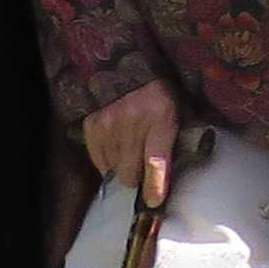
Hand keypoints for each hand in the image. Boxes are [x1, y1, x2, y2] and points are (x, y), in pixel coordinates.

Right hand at [81, 77, 185, 206]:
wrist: (124, 66)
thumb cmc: (158, 94)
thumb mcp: (176, 112)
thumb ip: (175, 142)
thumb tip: (167, 179)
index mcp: (161, 118)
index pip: (155, 162)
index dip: (155, 186)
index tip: (154, 201)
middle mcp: (132, 123)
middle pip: (130, 174)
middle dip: (137, 177)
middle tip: (142, 166)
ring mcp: (108, 126)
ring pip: (113, 171)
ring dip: (122, 167)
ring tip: (130, 149)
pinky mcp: (91, 127)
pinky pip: (99, 161)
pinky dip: (108, 159)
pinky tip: (116, 145)